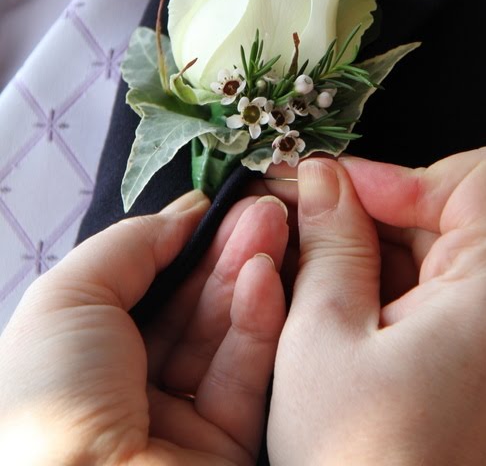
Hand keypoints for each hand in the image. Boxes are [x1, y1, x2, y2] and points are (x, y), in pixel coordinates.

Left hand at [0, 190, 288, 465]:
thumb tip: (184, 215)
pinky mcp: (227, 446)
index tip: (218, 203)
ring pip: (224, 334)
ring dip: (250, 273)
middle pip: (191, 305)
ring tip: (273, 222)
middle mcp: (132, 386)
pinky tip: (265, 275)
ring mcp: (181, 419)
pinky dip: (259, 322)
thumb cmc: (53, 399)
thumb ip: (130, 245)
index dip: (184, 242)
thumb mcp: (68, 297)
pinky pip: (246, 376)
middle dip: (226, 250)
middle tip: (262, 206)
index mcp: (85, 354)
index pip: (146, 286)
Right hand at [268, 148, 485, 465]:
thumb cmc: (361, 464)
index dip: (405, 175)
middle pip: (462, 208)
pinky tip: (342, 300)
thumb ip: (329, 243)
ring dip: (380, 243)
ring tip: (316, 267)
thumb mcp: (324, 337)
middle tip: (311, 218)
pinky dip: (392, 279)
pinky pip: (443, 285)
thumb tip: (324, 180)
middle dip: (382, 206)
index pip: (480, 179)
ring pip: (447, 244)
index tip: (342, 192)